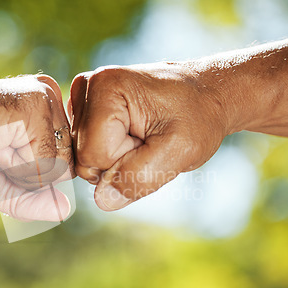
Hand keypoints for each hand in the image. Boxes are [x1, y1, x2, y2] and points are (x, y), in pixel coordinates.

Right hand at [0, 75, 73, 220]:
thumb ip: (34, 200)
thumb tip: (66, 210)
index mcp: (45, 108)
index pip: (65, 163)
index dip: (31, 177)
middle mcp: (51, 96)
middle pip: (67, 167)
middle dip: (28, 175)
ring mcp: (46, 98)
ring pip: (60, 167)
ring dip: (21, 170)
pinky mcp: (36, 105)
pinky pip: (46, 163)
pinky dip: (17, 166)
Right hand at [68, 63, 228, 210]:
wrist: (205, 94)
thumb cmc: (198, 116)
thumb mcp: (180, 150)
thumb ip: (140, 177)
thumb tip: (102, 200)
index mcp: (105, 86)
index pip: (94, 156)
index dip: (126, 162)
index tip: (153, 140)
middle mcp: (86, 86)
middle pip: (84, 157)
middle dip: (119, 160)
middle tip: (149, 139)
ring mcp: (81, 97)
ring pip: (83, 157)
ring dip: (115, 157)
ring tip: (143, 134)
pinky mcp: (83, 107)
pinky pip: (85, 150)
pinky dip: (109, 151)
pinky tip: (131, 133)